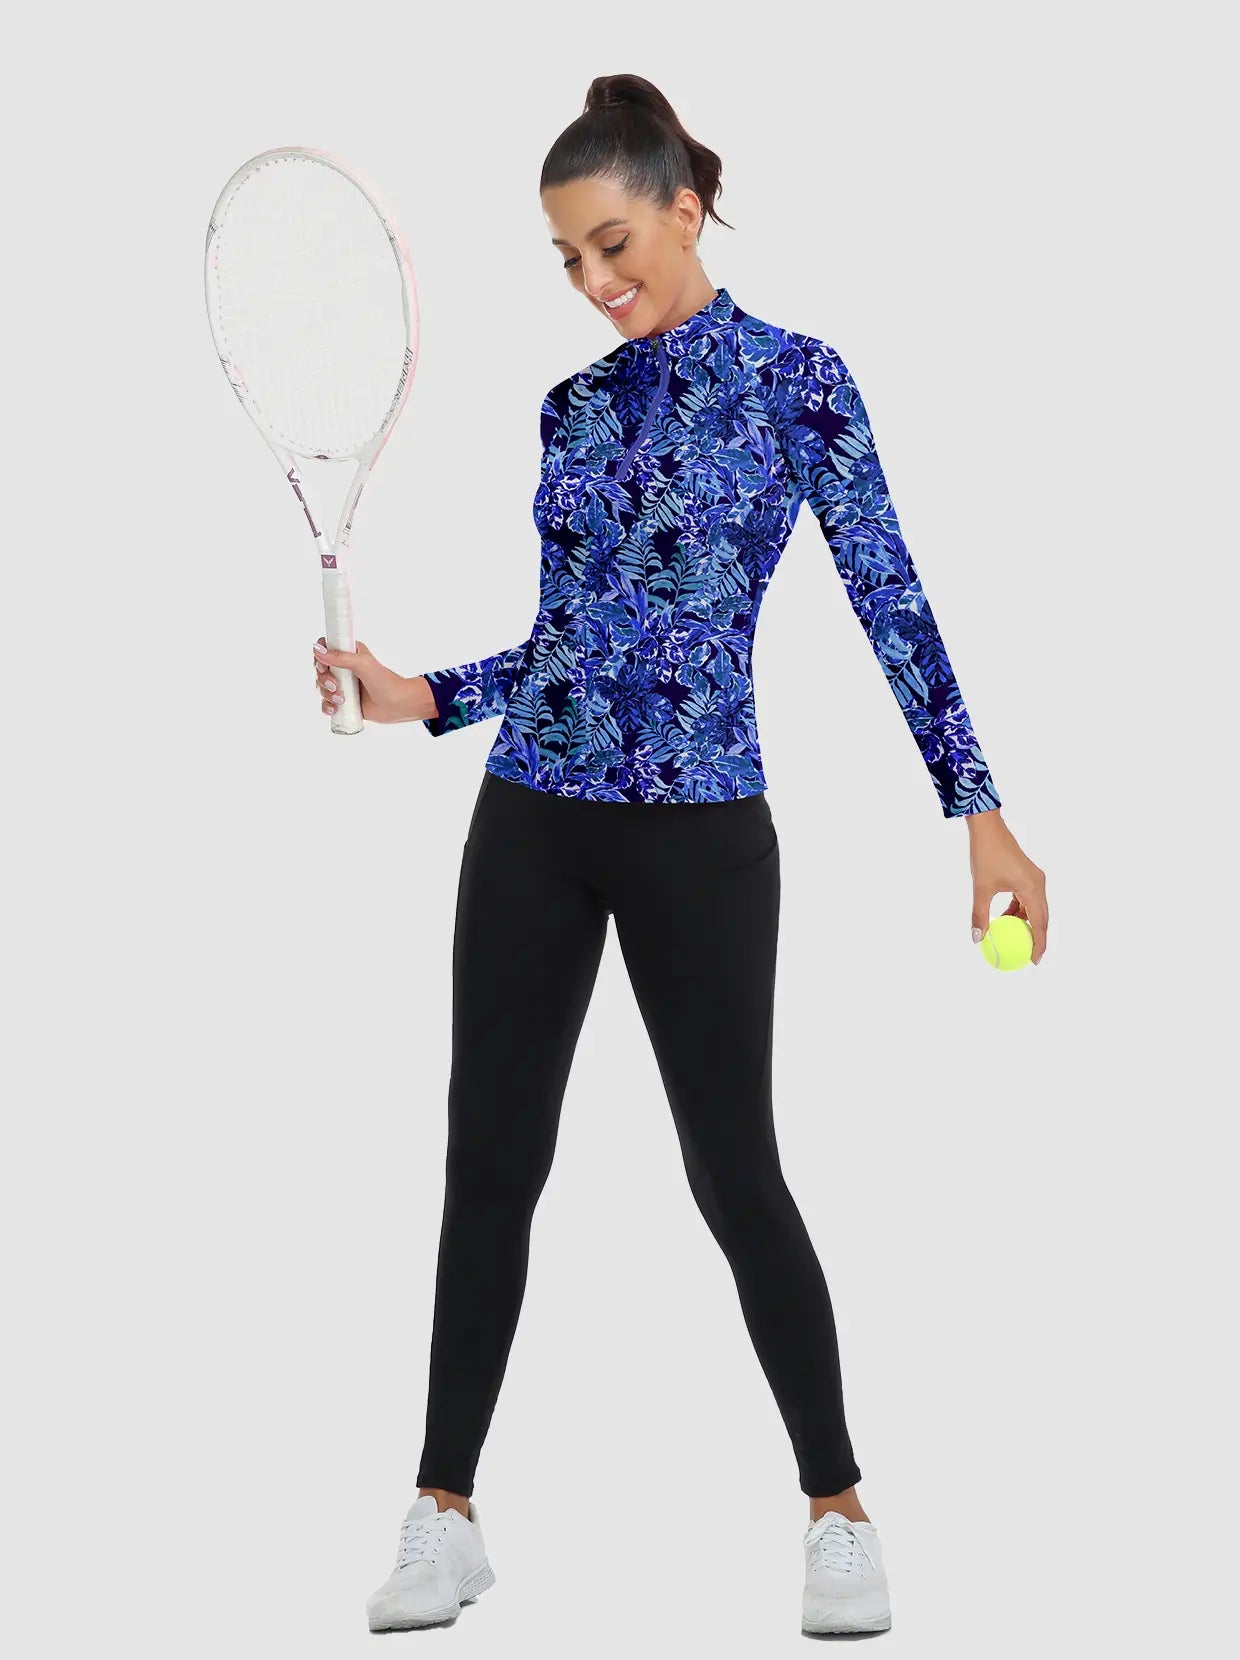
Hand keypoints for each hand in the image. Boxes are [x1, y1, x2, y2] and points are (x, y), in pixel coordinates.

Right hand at [312, 638, 417, 724]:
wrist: (398, 705)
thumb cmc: (386, 682)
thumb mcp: (364, 665)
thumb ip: (341, 657)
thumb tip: (318, 651)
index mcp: (349, 653)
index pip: (325, 648)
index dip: (319, 657)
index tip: (324, 667)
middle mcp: (344, 667)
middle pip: (320, 669)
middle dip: (324, 679)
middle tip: (336, 686)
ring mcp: (343, 685)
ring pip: (322, 687)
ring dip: (327, 694)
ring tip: (342, 700)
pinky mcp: (344, 701)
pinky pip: (326, 703)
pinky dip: (327, 706)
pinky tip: (335, 709)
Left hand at [966, 811, 1048, 964]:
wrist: (988, 828)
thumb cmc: (985, 855)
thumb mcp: (980, 888)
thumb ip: (979, 915)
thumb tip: (977, 939)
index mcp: (1032, 888)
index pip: (1040, 923)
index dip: (1039, 944)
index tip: (1034, 961)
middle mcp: (1038, 884)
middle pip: (1042, 917)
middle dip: (1037, 937)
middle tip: (1028, 956)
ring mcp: (1035, 878)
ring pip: (1035, 908)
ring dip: (1025, 923)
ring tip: (1014, 938)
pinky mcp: (1028, 874)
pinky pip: (1028, 898)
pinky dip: (1019, 910)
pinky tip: (1005, 917)